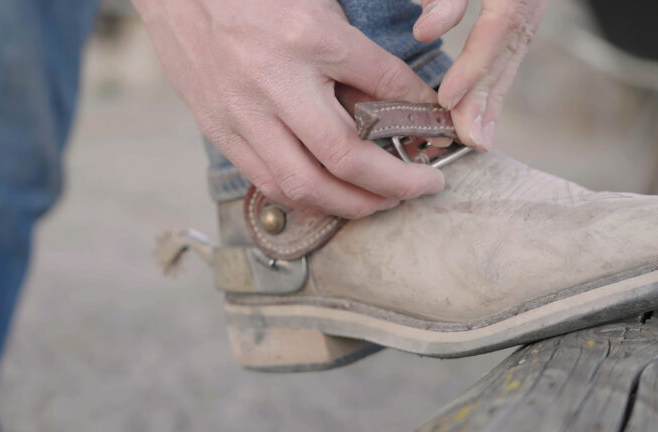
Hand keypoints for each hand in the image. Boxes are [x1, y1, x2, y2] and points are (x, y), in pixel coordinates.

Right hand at [132, 0, 445, 218]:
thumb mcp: (318, 7)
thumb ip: (359, 57)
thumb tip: (403, 100)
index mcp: (308, 37)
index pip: (383, 85)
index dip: (421, 116)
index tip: (440, 133)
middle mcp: (274, 82)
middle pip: (343, 157)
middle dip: (392, 184)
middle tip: (421, 187)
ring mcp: (241, 112)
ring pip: (302, 184)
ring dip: (349, 204)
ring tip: (378, 201)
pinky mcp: (218, 129)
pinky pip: (265, 181)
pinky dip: (305, 197)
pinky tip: (328, 195)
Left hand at [413, 0, 548, 149]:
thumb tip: (424, 33)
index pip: (497, 31)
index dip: (472, 70)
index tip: (447, 102)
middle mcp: (531, 0)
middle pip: (507, 55)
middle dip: (485, 100)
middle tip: (469, 140)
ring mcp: (533, 6)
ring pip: (512, 58)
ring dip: (494, 99)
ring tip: (478, 137)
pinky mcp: (525, 11)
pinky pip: (511, 51)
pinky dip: (496, 81)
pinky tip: (485, 108)